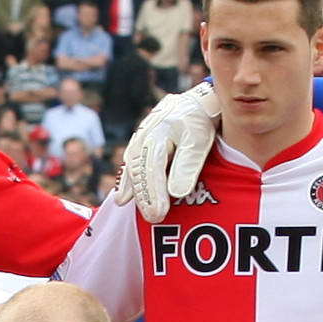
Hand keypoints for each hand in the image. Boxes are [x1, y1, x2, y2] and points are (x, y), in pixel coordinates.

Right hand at [115, 82, 219, 220]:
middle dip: (144, 197)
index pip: (153, 171)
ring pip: (132, 167)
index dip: (154, 194)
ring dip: (133, 190)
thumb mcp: (199, 143)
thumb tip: (175, 194)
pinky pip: (130, 163)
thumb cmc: (199, 123)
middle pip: (140, 171)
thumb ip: (186, 167)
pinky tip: (123, 196)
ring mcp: (139, 139)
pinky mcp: (139, 143)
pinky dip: (126, 180)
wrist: (195, 103)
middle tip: (152, 218)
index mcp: (159, 136)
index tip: (159, 214)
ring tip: (132, 207)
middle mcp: (144, 137)